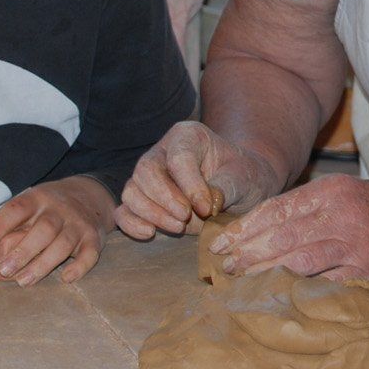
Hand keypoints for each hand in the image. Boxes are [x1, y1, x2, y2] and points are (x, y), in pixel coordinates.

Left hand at [0, 176, 114, 285]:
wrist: (90, 197)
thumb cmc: (48, 208)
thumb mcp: (30, 204)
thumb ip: (10, 221)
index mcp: (38, 199)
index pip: (18, 208)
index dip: (0, 225)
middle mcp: (60, 209)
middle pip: (44, 229)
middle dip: (24, 251)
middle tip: (4, 270)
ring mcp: (79, 224)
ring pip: (63, 244)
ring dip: (43, 264)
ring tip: (23, 281)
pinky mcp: (94, 238)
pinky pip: (90, 254)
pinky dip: (80, 267)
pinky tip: (66, 278)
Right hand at [115, 120, 276, 238]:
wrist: (240, 189)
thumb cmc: (242, 177)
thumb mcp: (244, 177)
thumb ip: (227, 186)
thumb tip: (206, 202)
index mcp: (188, 136)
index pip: (179, 158)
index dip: (190, 185)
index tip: (206, 208)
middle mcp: (163, 152)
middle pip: (146, 170)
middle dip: (165, 198)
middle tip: (186, 217)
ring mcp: (148, 176)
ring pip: (132, 190)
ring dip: (151, 213)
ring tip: (179, 227)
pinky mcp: (142, 200)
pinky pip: (123, 210)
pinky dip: (131, 223)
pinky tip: (150, 233)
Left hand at [211, 175, 368, 280]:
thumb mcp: (347, 192)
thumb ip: (311, 207)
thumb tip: (264, 227)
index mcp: (331, 190)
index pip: (277, 209)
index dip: (246, 228)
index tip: (222, 243)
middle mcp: (339, 212)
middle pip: (281, 234)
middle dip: (247, 252)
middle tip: (223, 266)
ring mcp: (353, 241)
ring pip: (298, 258)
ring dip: (265, 271)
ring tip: (242, 280)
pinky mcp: (365, 267)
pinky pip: (324, 279)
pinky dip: (298, 286)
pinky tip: (277, 293)